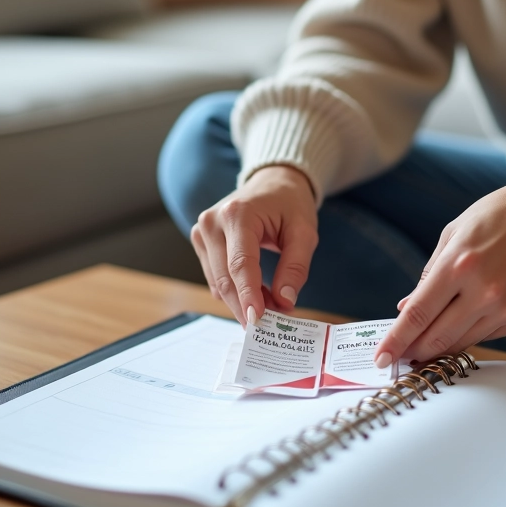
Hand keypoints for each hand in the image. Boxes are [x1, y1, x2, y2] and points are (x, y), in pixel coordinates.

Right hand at [191, 165, 318, 325]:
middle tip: (271, 324)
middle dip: (246, 305)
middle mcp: (212, 222)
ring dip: (242, 300)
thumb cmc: (289, 204)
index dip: (248, 295)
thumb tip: (284, 302)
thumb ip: (296, 267)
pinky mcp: (200, 241)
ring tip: (271, 305)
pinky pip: (215, 277)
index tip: (258, 321)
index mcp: (238, 214)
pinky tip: (257, 292)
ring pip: (218, 283)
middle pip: (225, 278)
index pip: (240, 264)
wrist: (272, 182)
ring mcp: (201, 231)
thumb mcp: (304, 232)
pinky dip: (235, 291)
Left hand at [374, 180, 505, 366]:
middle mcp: (483, 290)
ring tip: (422, 347)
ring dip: (438, 348)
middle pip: (437, 337)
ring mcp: (505, 306)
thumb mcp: (451, 236)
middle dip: (414, 351)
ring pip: (460, 342)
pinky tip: (457, 327)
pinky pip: (484, 336)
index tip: (382, 358)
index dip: (396, 340)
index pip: (418, 314)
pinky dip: (465, 335)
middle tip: (400, 357)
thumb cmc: (494, 218)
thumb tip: (406, 309)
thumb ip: (428, 276)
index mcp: (459, 265)